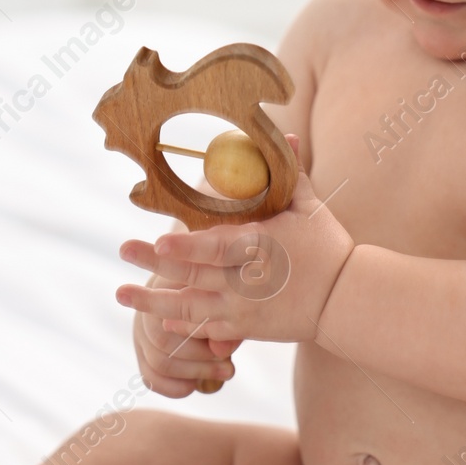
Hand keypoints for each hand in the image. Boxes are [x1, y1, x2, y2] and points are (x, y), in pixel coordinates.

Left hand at [116, 136, 354, 343]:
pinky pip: (207, 329)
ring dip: (153, 301)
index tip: (160, 241)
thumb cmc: (327, 248)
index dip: (188, 247)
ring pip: (192, 308)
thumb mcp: (310, 208)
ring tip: (120, 292)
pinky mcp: (245, 329)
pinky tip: (158, 317)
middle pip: (195, 275)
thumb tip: (289, 135)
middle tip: (123, 249)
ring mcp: (244, 309)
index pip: (219, 247)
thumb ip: (290, 174)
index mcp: (262, 248)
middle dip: (154, 264)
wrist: (345, 302)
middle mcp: (247, 282)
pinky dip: (182, 325)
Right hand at [130, 273, 242, 397]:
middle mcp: (146, 308)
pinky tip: (198, 385)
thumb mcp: (228, 303)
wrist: (205, 294)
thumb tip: (220, 352)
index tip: (224, 345)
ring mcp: (141, 333)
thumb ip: (226, 325)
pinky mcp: (143, 355)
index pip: (170, 309)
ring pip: (159, 362)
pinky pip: (151, 379)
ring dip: (195, 373)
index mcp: (163, 285)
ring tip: (226, 372)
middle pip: (162, 340)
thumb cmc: (222, 296)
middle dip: (200, 357)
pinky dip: (176, 387)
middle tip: (229, 365)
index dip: (197, 330)